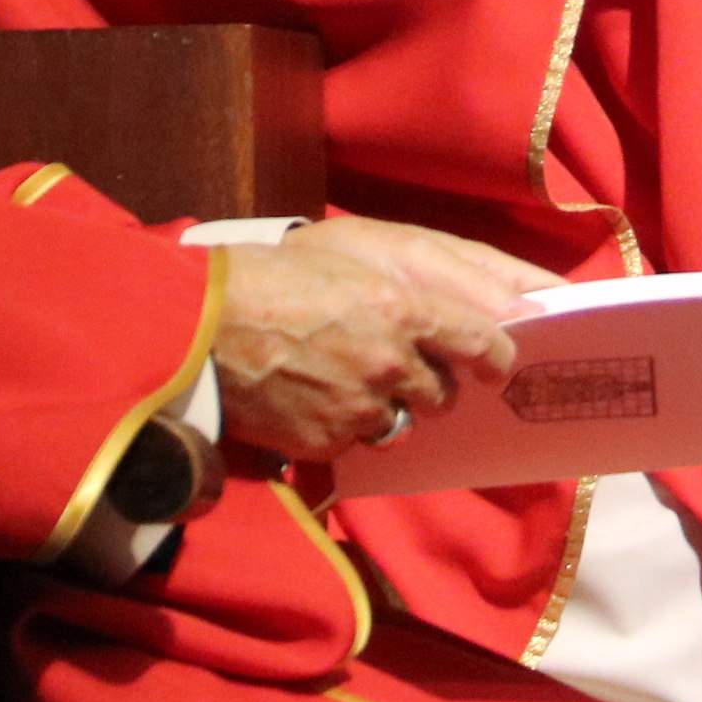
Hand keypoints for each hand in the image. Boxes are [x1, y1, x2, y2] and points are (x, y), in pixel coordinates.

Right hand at [208, 215, 552, 462]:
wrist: (204, 323)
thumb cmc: (275, 275)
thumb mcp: (352, 258)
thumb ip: (414, 289)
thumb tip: (466, 314)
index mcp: (403, 309)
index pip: (483, 342)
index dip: (496, 356)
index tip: (497, 364)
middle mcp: (391, 364)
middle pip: (442, 394)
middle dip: (429, 385)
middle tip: (397, 367)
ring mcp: (359, 409)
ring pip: (401, 423)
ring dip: (386, 408)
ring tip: (346, 381)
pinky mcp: (327, 443)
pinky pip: (354, 443)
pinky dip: (341, 427)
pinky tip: (312, 398)